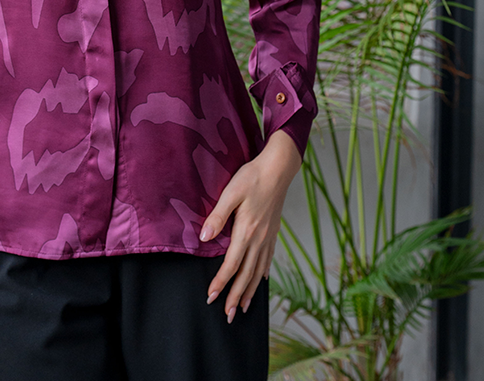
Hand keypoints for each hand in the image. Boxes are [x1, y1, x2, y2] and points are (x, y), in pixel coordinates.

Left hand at [200, 129, 301, 322]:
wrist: (278, 168)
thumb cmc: (252, 177)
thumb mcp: (231, 192)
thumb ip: (218, 216)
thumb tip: (204, 237)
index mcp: (247, 230)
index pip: (232, 264)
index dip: (221, 282)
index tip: (211, 297)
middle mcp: (259, 238)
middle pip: (246, 274)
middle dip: (236, 296)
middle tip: (228, 315)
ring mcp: (268, 237)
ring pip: (258, 271)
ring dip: (249, 290)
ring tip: (243, 307)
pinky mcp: (273, 232)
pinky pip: (268, 259)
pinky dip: (263, 273)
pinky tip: (260, 280)